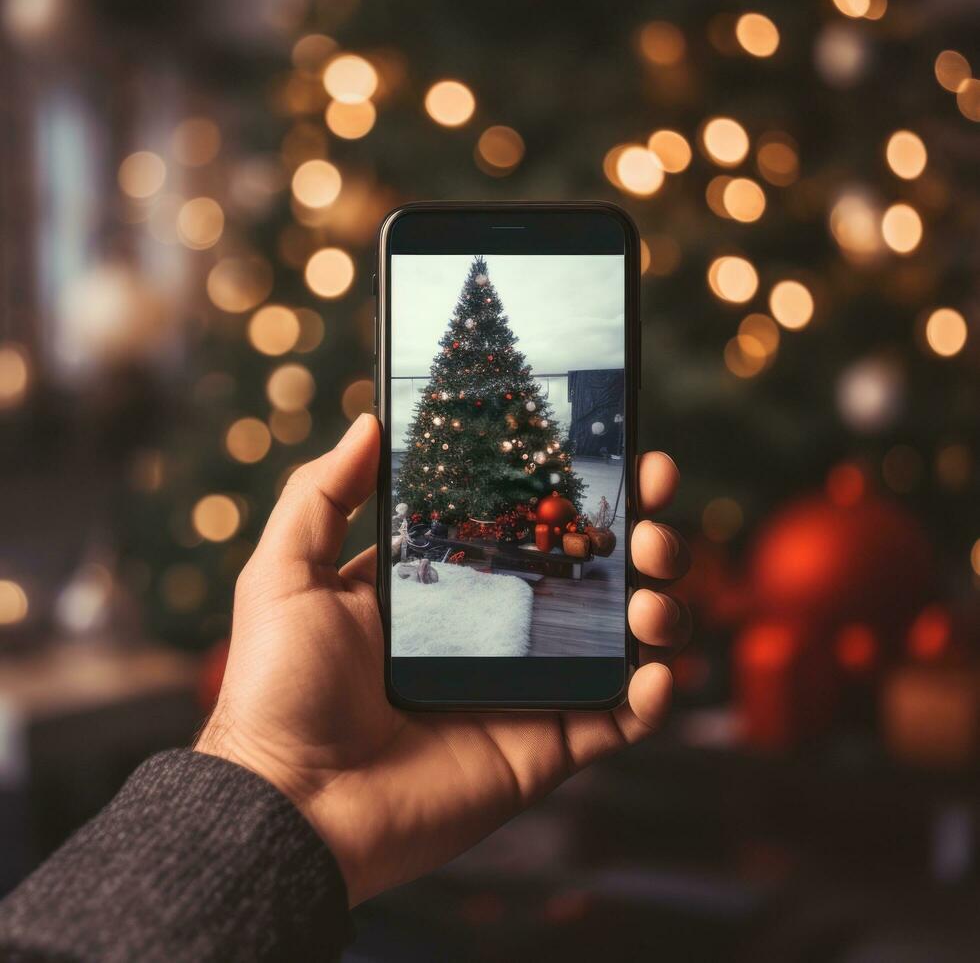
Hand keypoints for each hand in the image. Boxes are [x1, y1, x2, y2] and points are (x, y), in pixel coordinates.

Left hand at [196, 414, 690, 905]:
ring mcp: (526, 686)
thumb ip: (322, 494)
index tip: (613, 452)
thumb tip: (368, 422)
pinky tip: (657, 671)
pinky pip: (619, 719)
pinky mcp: (545, 745)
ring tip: (651, 587)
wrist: (293, 804)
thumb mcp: (287, 573)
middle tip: (653, 505)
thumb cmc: (280, 687)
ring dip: (658, 603)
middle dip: (638, 530)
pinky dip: (654, 695)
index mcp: (447, 581)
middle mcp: (496, 627)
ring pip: (619, 636)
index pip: (528, 520)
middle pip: (590, 568)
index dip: (571, 488)